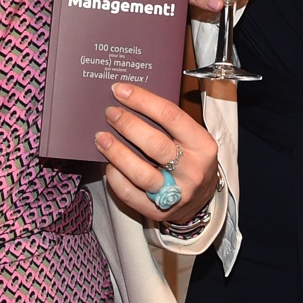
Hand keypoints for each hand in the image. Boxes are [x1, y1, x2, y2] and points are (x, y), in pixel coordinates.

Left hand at [95, 80, 218, 223]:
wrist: (201, 202)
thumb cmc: (191, 161)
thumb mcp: (192, 139)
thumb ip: (168, 123)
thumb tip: (130, 100)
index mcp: (202, 145)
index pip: (171, 116)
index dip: (143, 101)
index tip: (121, 91)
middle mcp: (192, 170)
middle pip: (155, 145)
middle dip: (127, 125)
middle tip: (110, 113)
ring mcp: (176, 194)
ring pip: (141, 173)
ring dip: (116, 152)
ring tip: (100, 138)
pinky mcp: (159, 212)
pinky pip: (131, 194)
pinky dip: (116, 177)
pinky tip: (108, 165)